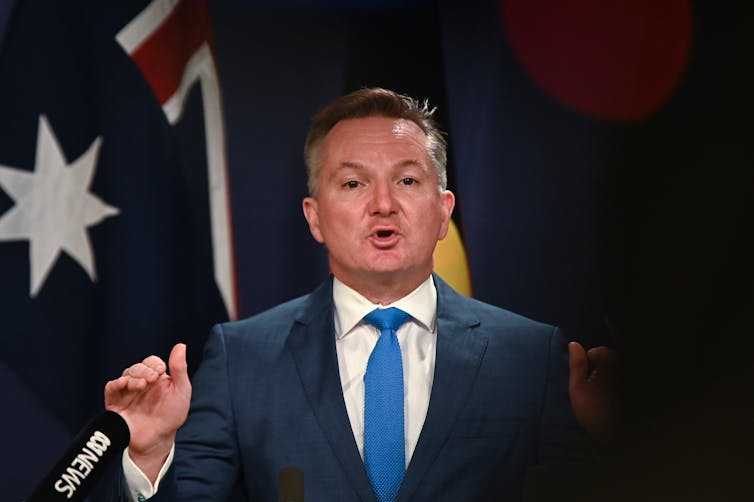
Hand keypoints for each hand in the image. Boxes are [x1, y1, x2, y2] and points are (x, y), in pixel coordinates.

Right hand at [104, 343, 191, 482]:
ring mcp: (128, 393)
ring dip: (133, 376)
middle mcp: (141, 383)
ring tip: (142, 385)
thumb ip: (180, 369)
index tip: (161, 370)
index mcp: (157, 378)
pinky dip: (116, 384)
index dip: (154, 363)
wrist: (157, 440)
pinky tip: (124, 384)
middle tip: (152, 379)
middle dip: (144, 370)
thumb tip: (180, 345)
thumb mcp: (180, 391)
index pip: (151, 362)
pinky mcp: (116, 403)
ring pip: (125, 375)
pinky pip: (111, 388)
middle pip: (137, 367)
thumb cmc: (171, 416)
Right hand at [568, 342, 619, 444]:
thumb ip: (576, 364)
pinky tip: (609, 395)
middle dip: (601, 364)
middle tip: (591, 379)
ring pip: (618, 369)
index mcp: (612, 368)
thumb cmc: (592, 412)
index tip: (585, 372)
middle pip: (613, 358)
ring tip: (600, 388)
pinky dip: (615, 383)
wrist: (612, 437)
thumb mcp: (577, 387)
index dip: (591, 357)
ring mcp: (628, 381)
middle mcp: (624, 372)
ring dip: (608, 373)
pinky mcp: (631, 392)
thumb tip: (574, 344)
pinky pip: (621, 379)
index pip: (604, 351)